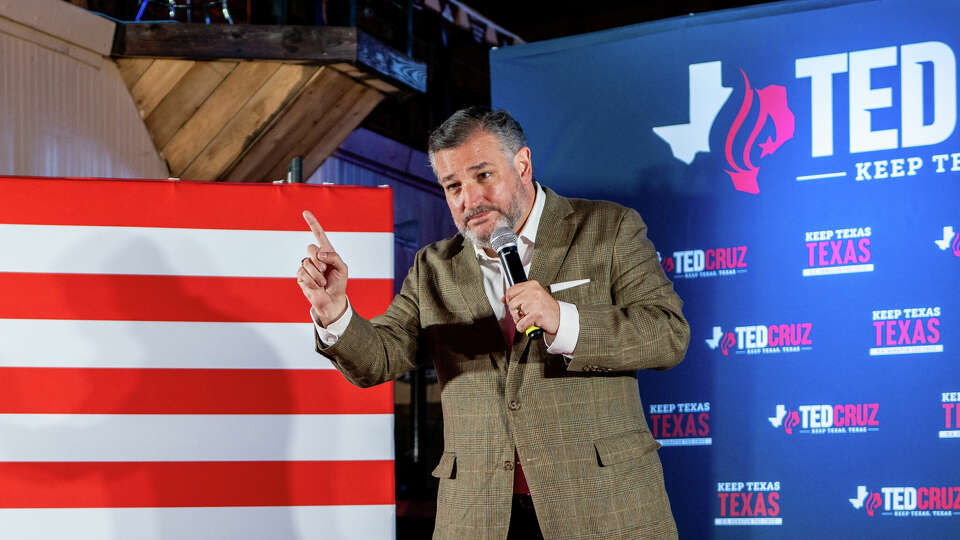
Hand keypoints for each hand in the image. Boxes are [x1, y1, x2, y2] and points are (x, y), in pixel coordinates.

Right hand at [297, 210, 348, 325]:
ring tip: (322, 282)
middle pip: (311, 248)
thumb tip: (319, 254)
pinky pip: (303, 273)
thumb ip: (334, 257)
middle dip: (320, 261)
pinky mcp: (301, 276)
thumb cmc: (339, 283)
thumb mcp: (342, 268)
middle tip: (326, 271)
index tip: (305, 212)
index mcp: (326, 252)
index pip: (319, 235)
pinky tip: (316, 286)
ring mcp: (307, 266)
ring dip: (317, 275)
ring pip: (307, 262)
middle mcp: (315, 257)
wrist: (332, 300)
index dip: (313, 223)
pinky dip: (312, 281)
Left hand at [504, 281, 559, 336]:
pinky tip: (531, 324)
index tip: (511, 304)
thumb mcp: (534, 297)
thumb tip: (504, 299)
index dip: (509, 299)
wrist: (561, 319)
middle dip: (514, 311)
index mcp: (532, 285)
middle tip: (522, 314)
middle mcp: (533, 292)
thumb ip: (520, 296)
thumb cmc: (548, 309)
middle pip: (511, 301)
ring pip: (513, 312)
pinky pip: (520, 324)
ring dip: (518, 319)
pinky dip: (523, 328)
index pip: (511, 290)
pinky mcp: (536, 314)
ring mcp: (535, 302)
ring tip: (528, 318)